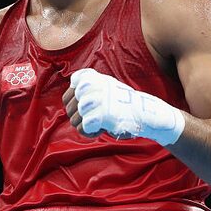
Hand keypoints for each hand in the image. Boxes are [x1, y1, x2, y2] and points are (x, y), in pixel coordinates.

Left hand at [62, 68, 184, 145]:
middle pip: (69, 108)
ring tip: (100, 122)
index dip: (74, 105)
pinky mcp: (101, 115)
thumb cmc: (121, 103)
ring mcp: (96, 99)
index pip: (68, 93)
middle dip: (79, 117)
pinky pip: (83, 128)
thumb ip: (84, 87)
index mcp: (91, 77)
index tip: (87, 107)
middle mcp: (91, 85)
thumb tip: (66, 100)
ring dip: (85, 125)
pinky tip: (102, 129)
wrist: (143, 112)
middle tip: (95, 117)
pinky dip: (91, 133)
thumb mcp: (103, 85)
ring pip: (74, 119)